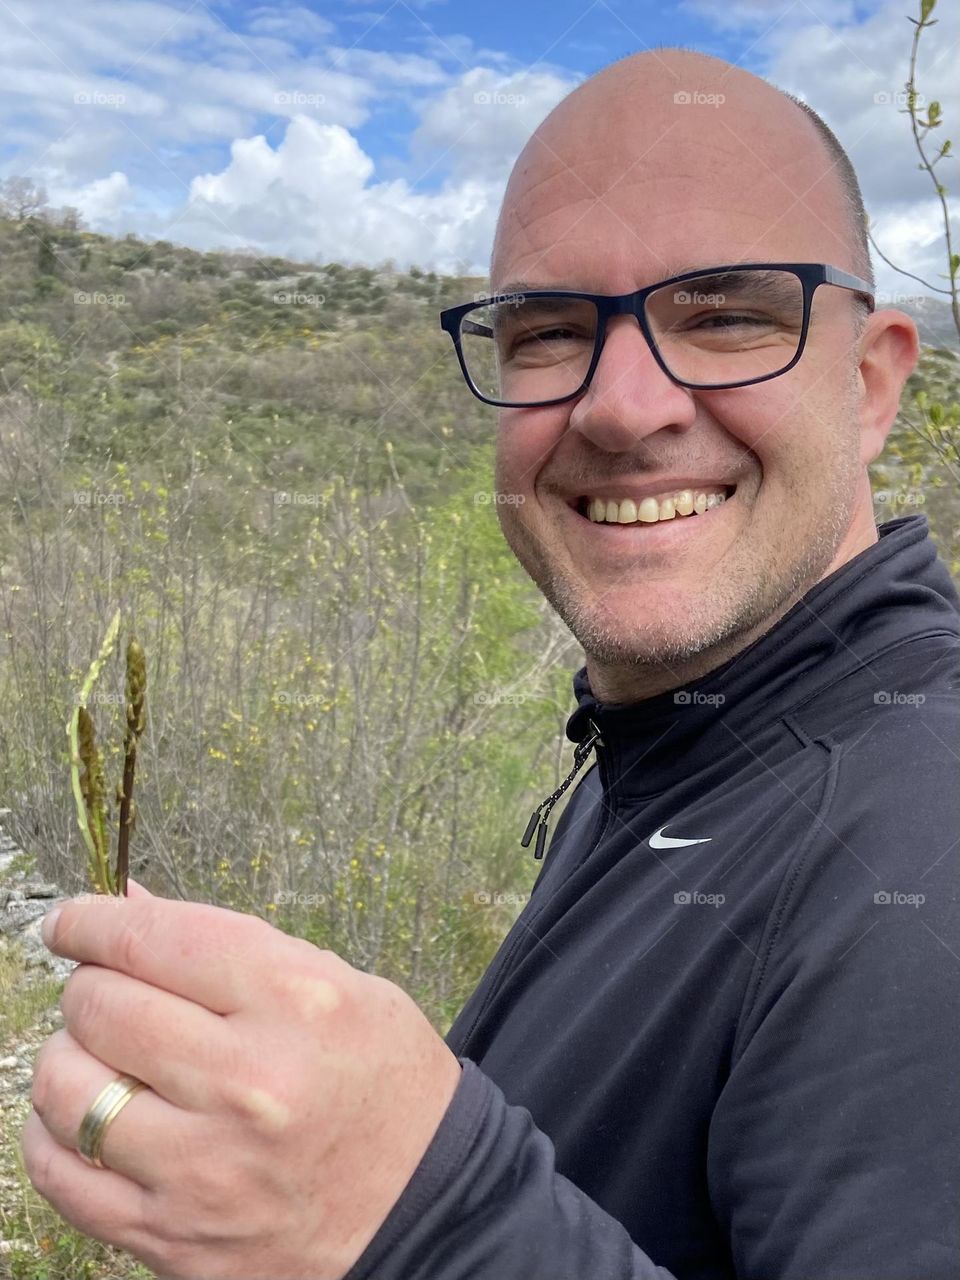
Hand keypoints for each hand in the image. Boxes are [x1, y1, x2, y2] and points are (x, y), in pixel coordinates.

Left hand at [22, 880, 462, 1279]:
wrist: (424, 1206)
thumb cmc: (385, 1083)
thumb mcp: (338, 984)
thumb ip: (232, 944)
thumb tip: (130, 904)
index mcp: (295, 1002)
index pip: (153, 939)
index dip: (93, 921)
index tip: (73, 921)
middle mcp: (245, 1081)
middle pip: (102, 1006)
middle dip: (91, 985)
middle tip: (108, 989)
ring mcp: (203, 1166)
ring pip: (67, 1087)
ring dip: (71, 1056)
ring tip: (102, 1054)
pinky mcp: (172, 1235)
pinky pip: (62, 1174)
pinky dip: (55, 1133)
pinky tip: (88, 1114)